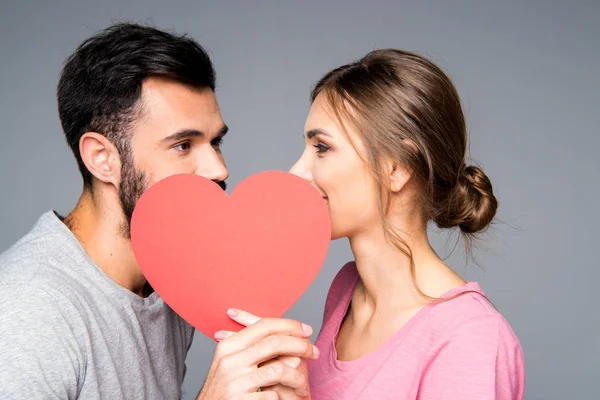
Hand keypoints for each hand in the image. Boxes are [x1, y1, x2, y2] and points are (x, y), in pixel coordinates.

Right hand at [197, 309, 317, 399]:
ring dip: (297, 377)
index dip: (289, 325)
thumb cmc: (225, 388)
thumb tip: (290, 340)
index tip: (306, 330)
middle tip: (314, 351)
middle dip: (300, 345)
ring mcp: (235, 382)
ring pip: (278, 370)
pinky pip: (273, 395)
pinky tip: (283, 399)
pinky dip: (282, 397)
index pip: (264, 326)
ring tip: (303, 385)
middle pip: (274, 343)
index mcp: (228, 347)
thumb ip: (255, 349)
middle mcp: (230, 361)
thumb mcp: (233, 363)